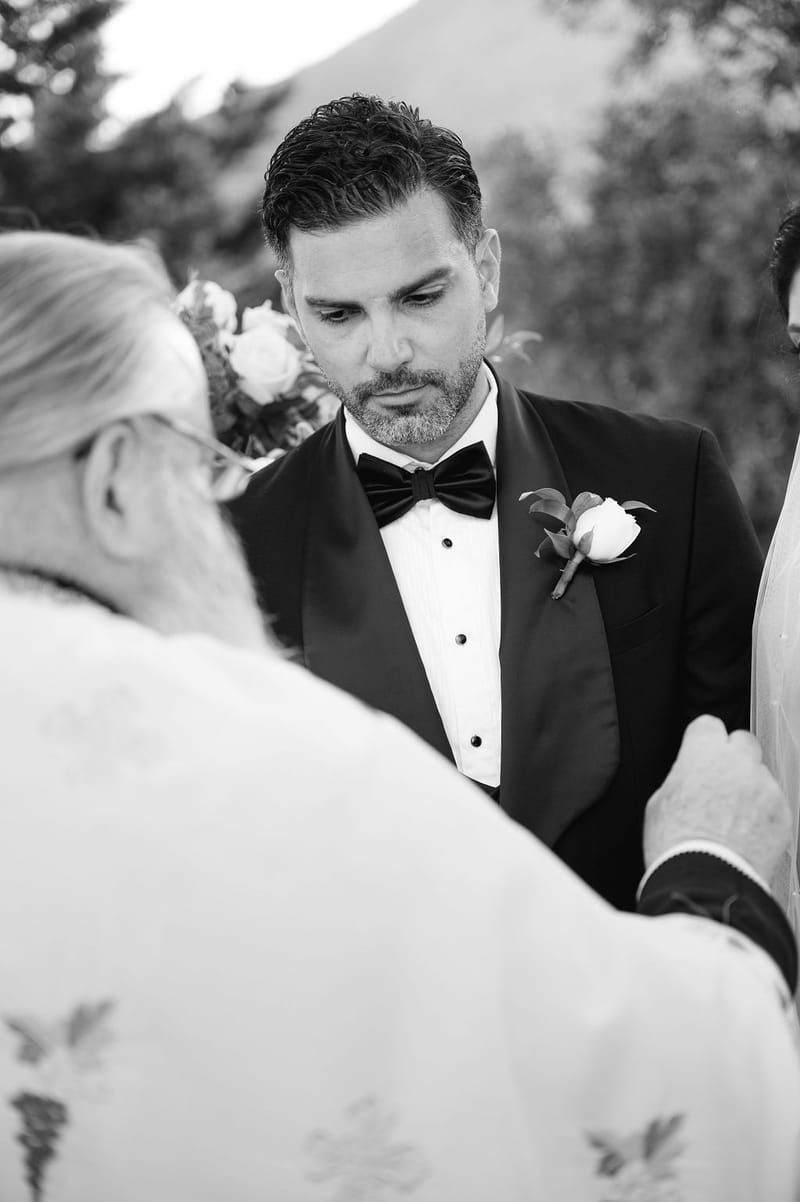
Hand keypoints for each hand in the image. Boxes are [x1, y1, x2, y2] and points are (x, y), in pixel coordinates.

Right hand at [643, 715, 790, 884]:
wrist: (706, 881)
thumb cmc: (677, 845)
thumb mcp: (659, 803)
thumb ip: (681, 778)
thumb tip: (688, 777)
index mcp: (703, 754)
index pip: (708, 725)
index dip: (701, 741)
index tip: (699, 753)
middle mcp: (739, 764)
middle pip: (742, 741)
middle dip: (732, 756)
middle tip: (720, 780)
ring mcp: (765, 788)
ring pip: (760, 774)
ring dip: (749, 787)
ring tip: (731, 817)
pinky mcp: (783, 814)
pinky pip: (774, 803)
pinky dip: (763, 813)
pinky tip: (745, 833)